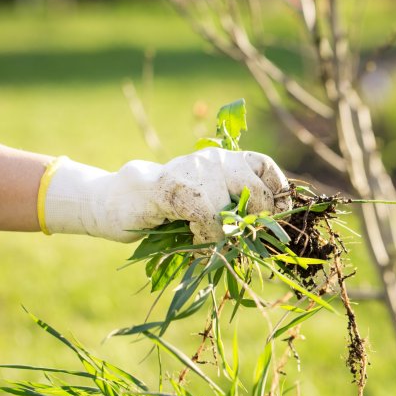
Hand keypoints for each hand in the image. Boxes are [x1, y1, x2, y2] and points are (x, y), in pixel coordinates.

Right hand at [41, 148, 290, 242]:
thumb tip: (271, 231)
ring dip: (225, 232)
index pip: (264, 166)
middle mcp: (211, 158)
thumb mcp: (207, 207)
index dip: (279, 191)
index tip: (281, 215)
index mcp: (223, 160)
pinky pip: (207, 214)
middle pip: (255, 186)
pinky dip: (206, 233)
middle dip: (257, 217)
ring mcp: (191, 170)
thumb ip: (234, 210)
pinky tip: (192, 234)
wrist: (114, 204)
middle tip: (245, 237)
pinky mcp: (172, 186)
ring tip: (206, 236)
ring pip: (231, 206)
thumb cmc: (165, 211)